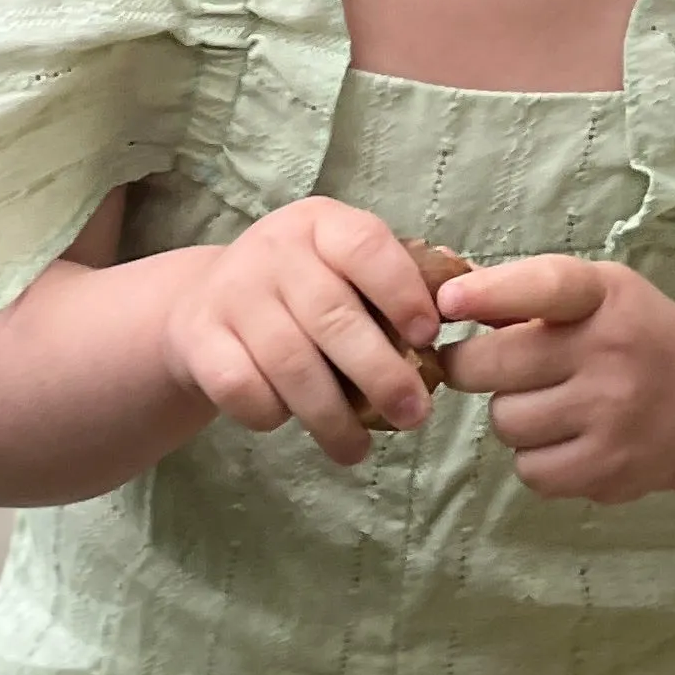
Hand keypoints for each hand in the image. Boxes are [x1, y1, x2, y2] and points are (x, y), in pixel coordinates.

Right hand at [162, 198, 444, 465]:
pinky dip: (271, 414)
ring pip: (289, 363)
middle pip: (333, 317)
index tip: (429, 338)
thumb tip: (477, 300)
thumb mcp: (346, 269)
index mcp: (322, 225)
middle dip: (381, 375)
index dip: (402, 292)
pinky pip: (242, 388)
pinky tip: (288, 422)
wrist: (202, 303)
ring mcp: (231, 293)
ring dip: (331, 416)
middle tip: (413, 416)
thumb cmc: (302, 291)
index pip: (367, 246)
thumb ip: (402, 282)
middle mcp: (274, 250)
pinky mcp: (198, 338)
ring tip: (357, 450)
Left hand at [438, 255, 674, 503]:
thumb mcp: (595, 294)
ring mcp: (613, 415)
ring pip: (505, 421)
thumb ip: (523, 292)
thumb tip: (443, 297)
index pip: (544, 286)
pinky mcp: (610, 468)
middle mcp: (612, 352)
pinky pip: (530, 470)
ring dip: (513, 415)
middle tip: (485, 367)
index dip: (488, 293)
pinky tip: (566, 439)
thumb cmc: (631, 337)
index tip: (448, 302)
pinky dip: (536, 458)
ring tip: (550, 404)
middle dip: (472, 367)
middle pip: (492, 366)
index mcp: (605, 296)